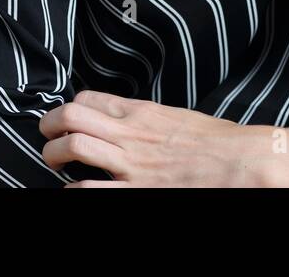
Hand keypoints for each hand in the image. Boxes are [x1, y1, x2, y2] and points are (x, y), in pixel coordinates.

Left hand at [40, 90, 278, 186]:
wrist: (240, 161)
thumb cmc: (217, 141)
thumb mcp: (179, 117)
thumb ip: (149, 119)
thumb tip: (132, 123)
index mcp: (142, 112)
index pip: (89, 98)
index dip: (71, 107)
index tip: (69, 117)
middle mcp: (130, 133)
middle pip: (71, 116)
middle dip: (50, 125)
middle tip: (48, 134)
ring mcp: (130, 163)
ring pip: (72, 147)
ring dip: (54, 154)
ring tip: (57, 161)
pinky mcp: (135, 190)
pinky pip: (89, 189)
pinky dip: (73, 189)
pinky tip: (74, 189)